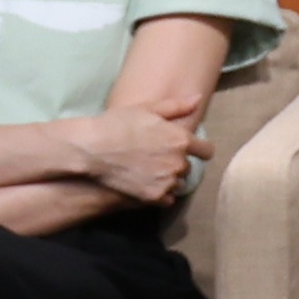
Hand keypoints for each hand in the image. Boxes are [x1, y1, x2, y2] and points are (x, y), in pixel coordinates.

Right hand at [69, 94, 210, 206]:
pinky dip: (159, 192)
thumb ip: (176, 106)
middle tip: (155, 156)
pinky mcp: (154, 197)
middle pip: (188, 167)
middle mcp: (178, 162)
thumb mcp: (146, 109)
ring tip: (147, 169)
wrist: (91, 149)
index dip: (199, 149)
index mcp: (180, 140)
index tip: (190, 149)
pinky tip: (143, 182)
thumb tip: (198, 99)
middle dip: (175, 162)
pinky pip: (167, 199)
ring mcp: (167, 182)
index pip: (206, 151)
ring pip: (177, 183)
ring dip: (168, 178)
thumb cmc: (117, 124)